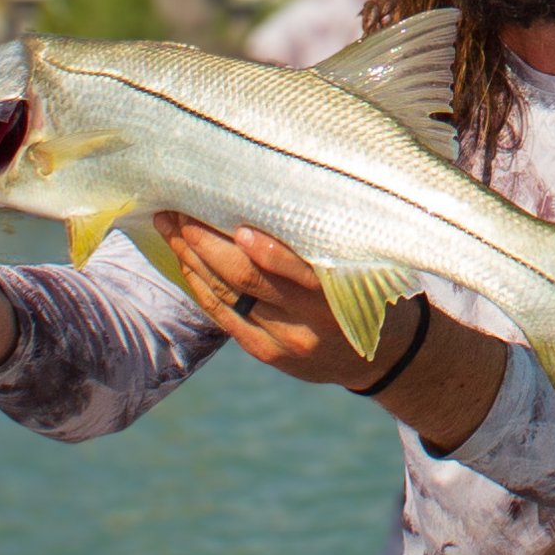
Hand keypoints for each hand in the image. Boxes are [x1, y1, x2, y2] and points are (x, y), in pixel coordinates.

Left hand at [157, 213, 418, 389]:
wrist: (384, 354)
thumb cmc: (370, 291)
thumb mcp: (361, 267)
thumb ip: (319, 247)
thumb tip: (267, 201)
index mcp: (337, 297)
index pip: (293, 271)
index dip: (263, 251)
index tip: (233, 221)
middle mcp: (309, 323)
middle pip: (246, 281)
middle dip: (206, 244)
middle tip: (180, 210)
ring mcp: (284, 343)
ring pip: (227, 296)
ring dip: (193, 259)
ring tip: (169, 226)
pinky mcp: (267, 353)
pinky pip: (223, 316)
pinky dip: (200, 285)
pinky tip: (184, 259)